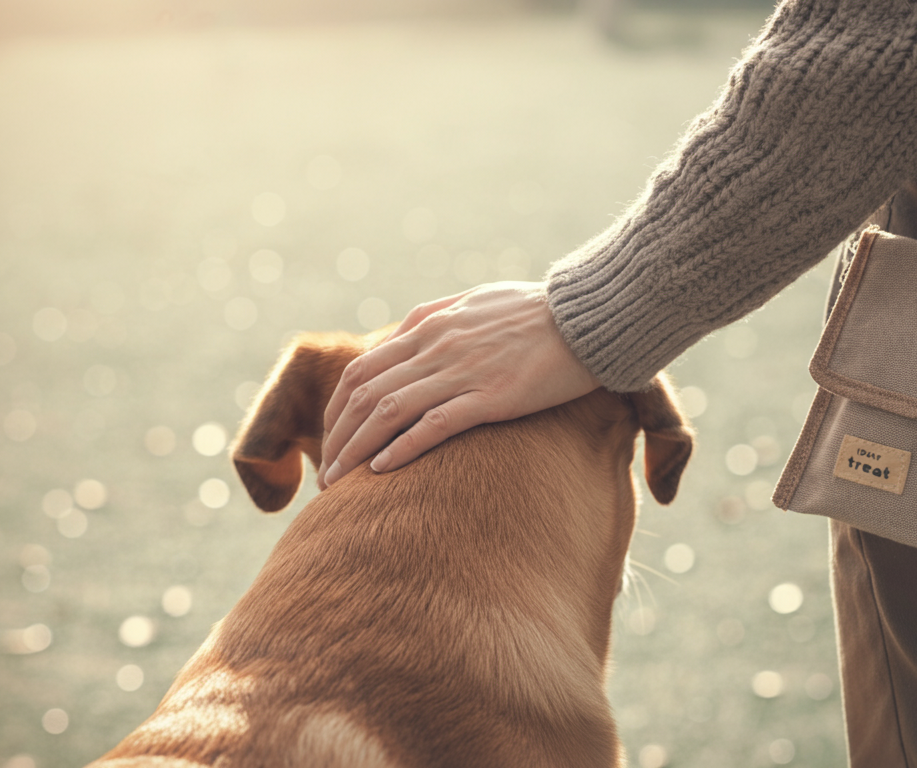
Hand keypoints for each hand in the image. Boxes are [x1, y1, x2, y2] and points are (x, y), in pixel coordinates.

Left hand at [317, 281, 601, 487]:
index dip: (337, 411)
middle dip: (336, 437)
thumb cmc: (540, 312)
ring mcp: (462, 370)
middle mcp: (436, 344)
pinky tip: (381, 471)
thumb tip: (410, 339)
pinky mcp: (493, 395)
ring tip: (339, 483)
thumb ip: (439, 322)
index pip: (361, 370)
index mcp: (428, 323)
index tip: (331, 442)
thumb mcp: (476, 304)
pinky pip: (433, 424)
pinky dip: (401, 448)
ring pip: (388, 412)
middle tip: (326, 474)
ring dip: (356, 449)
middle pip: (363, 394)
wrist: (590, 315)